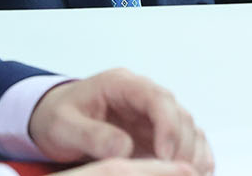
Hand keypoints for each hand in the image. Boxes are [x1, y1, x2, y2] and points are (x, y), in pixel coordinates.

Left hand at [28, 69, 212, 174]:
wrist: (55, 118)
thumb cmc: (58, 116)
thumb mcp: (64, 125)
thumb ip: (92, 135)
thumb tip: (124, 148)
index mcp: (121, 84)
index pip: (157, 98)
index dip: (168, 125)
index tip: (165, 155)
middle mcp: (143, 95)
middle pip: (179, 114)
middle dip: (183, 146)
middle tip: (178, 174)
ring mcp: (153, 114)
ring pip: (189, 128)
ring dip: (193, 154)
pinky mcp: (158, 132)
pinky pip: (187, 142)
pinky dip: (195, 158)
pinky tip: (196, 174)